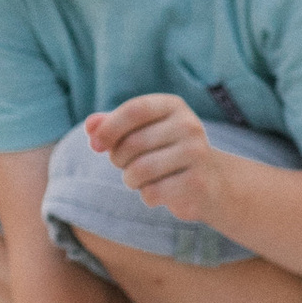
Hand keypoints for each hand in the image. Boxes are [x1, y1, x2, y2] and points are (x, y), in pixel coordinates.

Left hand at [86, 93, 231, 231]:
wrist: (211, 181)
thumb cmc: (165, 152)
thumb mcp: (141, 132)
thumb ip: (112, 126)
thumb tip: (90, 126)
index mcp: (172, 106)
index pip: (134, 110)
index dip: (109, 128)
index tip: (96, 144)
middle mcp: (188, 125)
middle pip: (133, 143)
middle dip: (118, 159)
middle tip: (125, 165)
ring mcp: (196, 153)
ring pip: (140, 170)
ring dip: (130, 179)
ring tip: (139, 179)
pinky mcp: (197, 182)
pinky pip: (153, 192)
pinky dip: (147, 196)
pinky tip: (158, 191)